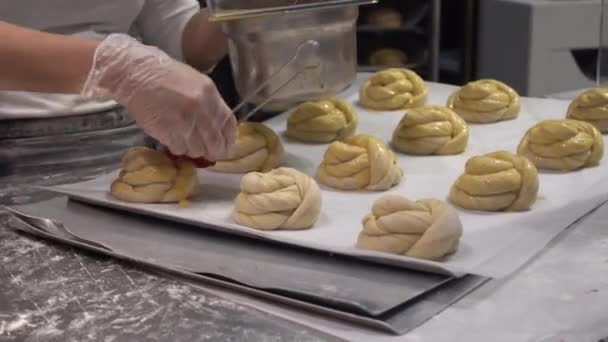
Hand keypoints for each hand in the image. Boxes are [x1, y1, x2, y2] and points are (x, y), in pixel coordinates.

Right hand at [81, 34, 236, 159]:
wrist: (135, 73)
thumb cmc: (163, 75)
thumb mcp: (195, 83)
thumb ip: (208, 104)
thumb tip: (215, 126)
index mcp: (209, 94)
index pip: (228, 123)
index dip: (228, 138)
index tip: (225, 144)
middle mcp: (200, 109)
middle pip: (214, 141)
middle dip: (213, 151)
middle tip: (209, 154)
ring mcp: (183, 121)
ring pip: (197, 148)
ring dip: (194, 150)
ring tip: (187, 144)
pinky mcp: (166, 131)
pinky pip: (179, 148)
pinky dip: (178, 148)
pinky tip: (174, 140)